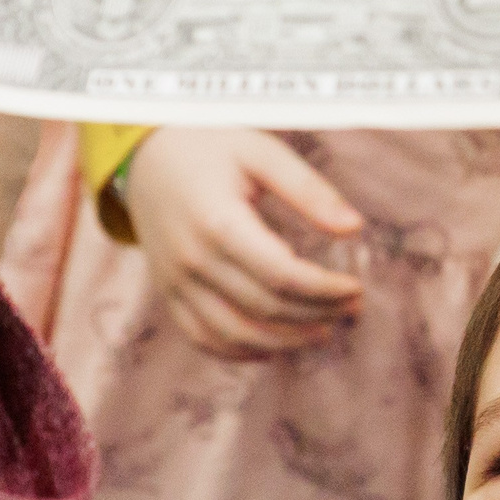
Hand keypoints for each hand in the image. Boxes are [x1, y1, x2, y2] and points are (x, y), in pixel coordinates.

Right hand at [120, 129, 365, 360]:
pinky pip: (203, 338)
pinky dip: (240, 352)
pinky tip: (273, 347)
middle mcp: (193, 259)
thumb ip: (308, 189)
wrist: (145, 156)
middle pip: (265, 307)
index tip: (355, 287)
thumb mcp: (261, 153)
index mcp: (218, 222)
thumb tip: (354, 227)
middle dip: (316, 314)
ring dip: (286, 342)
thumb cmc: (211, 147)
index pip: (282, 275)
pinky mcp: (168, 292)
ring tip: (322, 331)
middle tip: (350, 307)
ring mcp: (176, 281)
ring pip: (236, 334)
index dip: (325, 289)